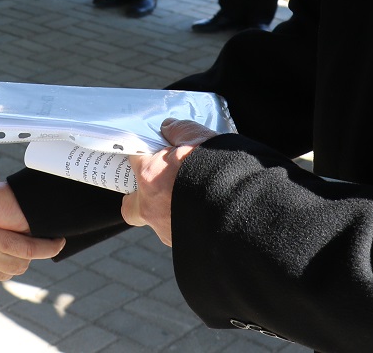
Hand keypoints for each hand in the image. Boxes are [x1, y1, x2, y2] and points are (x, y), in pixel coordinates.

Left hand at [121, 118, 218, 246]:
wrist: (242, 206)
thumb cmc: (219, 170)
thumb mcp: (198, 138)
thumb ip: (179, 130)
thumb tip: (169, 127)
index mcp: (151, 177)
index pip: (132, 162)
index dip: (141, 157)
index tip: (150, 155)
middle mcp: (152, 207)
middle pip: (130, 206)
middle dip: (138, 198)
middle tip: (156, 188)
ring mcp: (165, 230)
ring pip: (156, 221)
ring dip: (165, 211)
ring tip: (187, 200)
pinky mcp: (181, 245)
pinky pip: (175, 234)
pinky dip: (183, 225)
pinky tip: (200, 215)